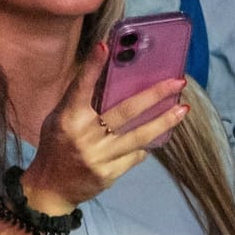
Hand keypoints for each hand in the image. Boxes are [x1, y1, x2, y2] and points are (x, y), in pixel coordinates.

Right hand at [22, 41, 189, 214]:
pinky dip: (145, 146)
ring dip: (164, 121)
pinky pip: (136, 155)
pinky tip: (155, 138)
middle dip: (154, 95)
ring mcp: (98, 156)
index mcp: (68, 118)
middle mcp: (83, 136)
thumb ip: (81, 102)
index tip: (105, 46)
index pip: (81, 88)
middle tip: (178, 82)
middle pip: (125, 112)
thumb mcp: (60, 120)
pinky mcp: (109, 174)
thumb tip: (111, 77)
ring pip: (139, 136)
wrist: (50, 188)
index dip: (93, 67)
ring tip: (184, 109)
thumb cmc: (58, 146)